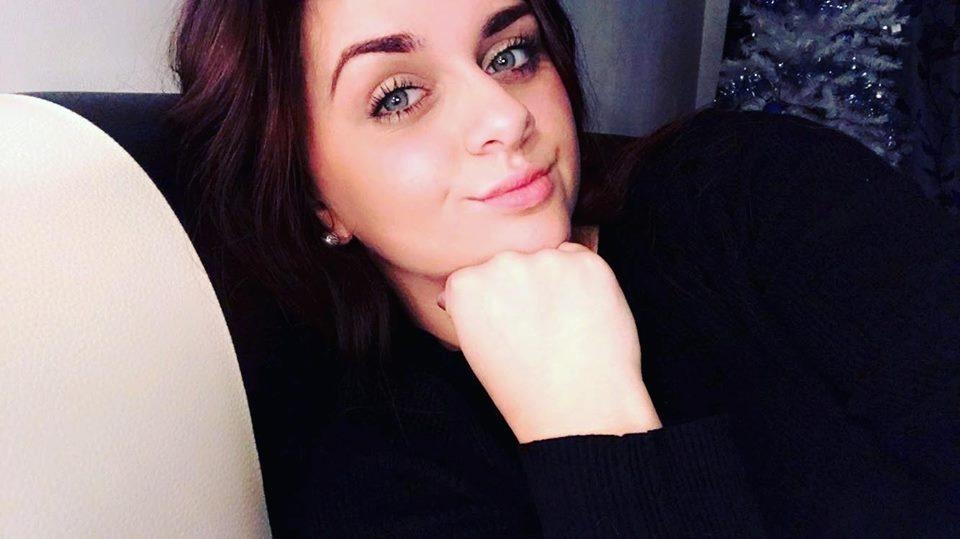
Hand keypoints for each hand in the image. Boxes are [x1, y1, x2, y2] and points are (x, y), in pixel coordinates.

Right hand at [438, 242, 660, 442]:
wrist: (579, 409)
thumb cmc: (526, 390)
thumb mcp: (476, 350)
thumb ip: (469, 310)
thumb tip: (464, 288)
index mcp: (467, 286)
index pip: (474, 276)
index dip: (494, 301)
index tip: (507, 323)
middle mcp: (503, 264)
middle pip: (512, 263)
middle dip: (523, 286)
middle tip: (538, 327)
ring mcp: (547, 260)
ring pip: (548, 258)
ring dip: (555, 281)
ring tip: (563, 326)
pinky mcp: (588, 263)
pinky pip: (581, 260)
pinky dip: (584, 281)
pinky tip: (582, 316)